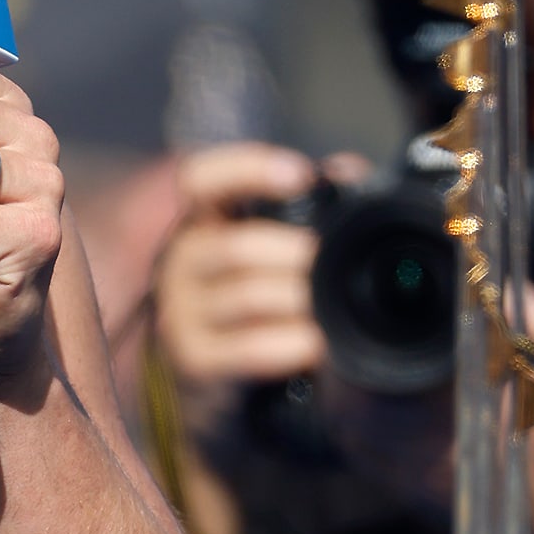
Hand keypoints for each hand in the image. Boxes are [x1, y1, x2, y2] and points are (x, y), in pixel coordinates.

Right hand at [152, 142, 327, 385]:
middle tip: (326, 258)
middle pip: (234, 247)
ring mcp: (182, 309)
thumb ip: (311, 200)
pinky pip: (244, 349)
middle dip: (290, 252)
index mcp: (202, 218)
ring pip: (244, 297)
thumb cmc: (252, 285)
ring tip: (328, 303)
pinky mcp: (194, 355)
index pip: (201, 178)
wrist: (212, 364)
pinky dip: (286, 345)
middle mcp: (183, 258)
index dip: (246, 169)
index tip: (300, 174)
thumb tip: (351, 171)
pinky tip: (314, 343)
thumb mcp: (270, 239)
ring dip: (295, 299)